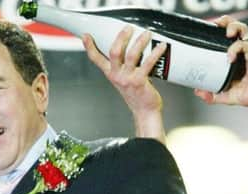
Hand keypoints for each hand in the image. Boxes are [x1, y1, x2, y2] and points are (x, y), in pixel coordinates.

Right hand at [83, 26, 166, 141]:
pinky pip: (147, 63)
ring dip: (139, 42)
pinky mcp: (139, 82)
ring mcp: (127, 79)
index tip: (86, 36)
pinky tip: (161, 46)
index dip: (90, 47)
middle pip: (114, 52)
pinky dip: (155, 53)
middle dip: (121, 37)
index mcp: (111, 74)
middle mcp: (117, 76)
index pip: (96, 59)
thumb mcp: (124, 80)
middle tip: (128, 28)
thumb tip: (131, 47)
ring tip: (146, 34)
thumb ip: (123, 67)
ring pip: (130, 55)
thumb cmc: (137, 95)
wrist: (144, 111)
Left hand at [193, 15, 247, 108]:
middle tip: (215, 25)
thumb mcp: (226, 96)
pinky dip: (235, 49)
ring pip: (242, 30)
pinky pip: (244, 45)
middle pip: (234, 29)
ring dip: (233, 28)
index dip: (216, 33)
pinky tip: (230, 58)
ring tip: (226, 34)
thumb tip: (197, 91)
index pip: (224, 40)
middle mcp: (241, 52)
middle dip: (225, 23)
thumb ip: (211, 95)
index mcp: (234, 58)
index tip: (204, 36)